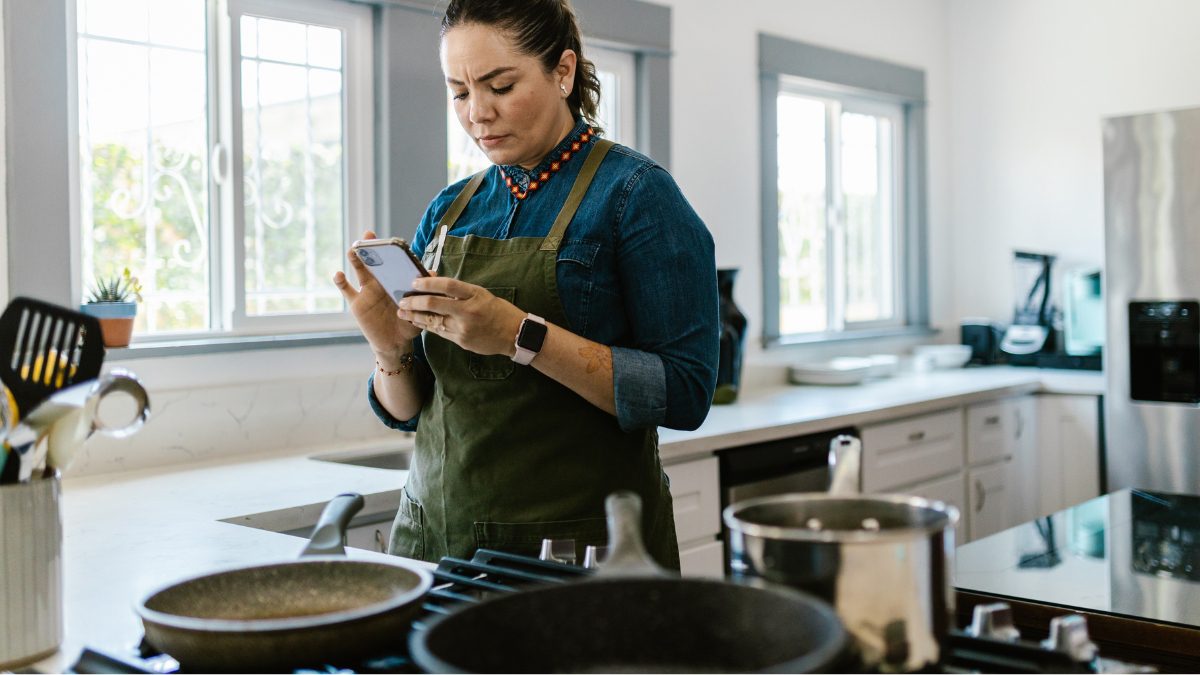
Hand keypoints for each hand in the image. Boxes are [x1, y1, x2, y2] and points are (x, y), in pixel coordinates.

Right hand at [333, 230, 421, 361]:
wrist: (396, 343)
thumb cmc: (409, 323)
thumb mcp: (419, 307)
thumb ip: (424, 291)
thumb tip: (433, 273)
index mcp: (395, 281)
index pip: (392, 262)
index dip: (390, 250)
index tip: (390, 240)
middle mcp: (380, 282)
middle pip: (374, 261)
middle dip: (370, 248)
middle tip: (368, 236)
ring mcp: (367, 292)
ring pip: (359, 271)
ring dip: (355, 260)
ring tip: (353, 250)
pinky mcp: (357, 304)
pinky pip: (347, 291)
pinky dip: (340, 282)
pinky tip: (338, 274)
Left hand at [396, 276, 525, 356]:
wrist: (514, 334)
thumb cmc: (498, 311)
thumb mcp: (481, 294)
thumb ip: (460, 292)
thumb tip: (435, 283)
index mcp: (475, 295)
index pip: (448, 285)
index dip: (429, 282)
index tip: (414, 282)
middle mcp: (468, 311)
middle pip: (435, 304)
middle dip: (414, 302)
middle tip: (402, 300)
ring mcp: (464, 328)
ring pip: (433, 321)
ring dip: (415, 316)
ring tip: (403, 312)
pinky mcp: (461, 341)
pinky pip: (439, 332)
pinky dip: (426, 326)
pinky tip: (417, 322)